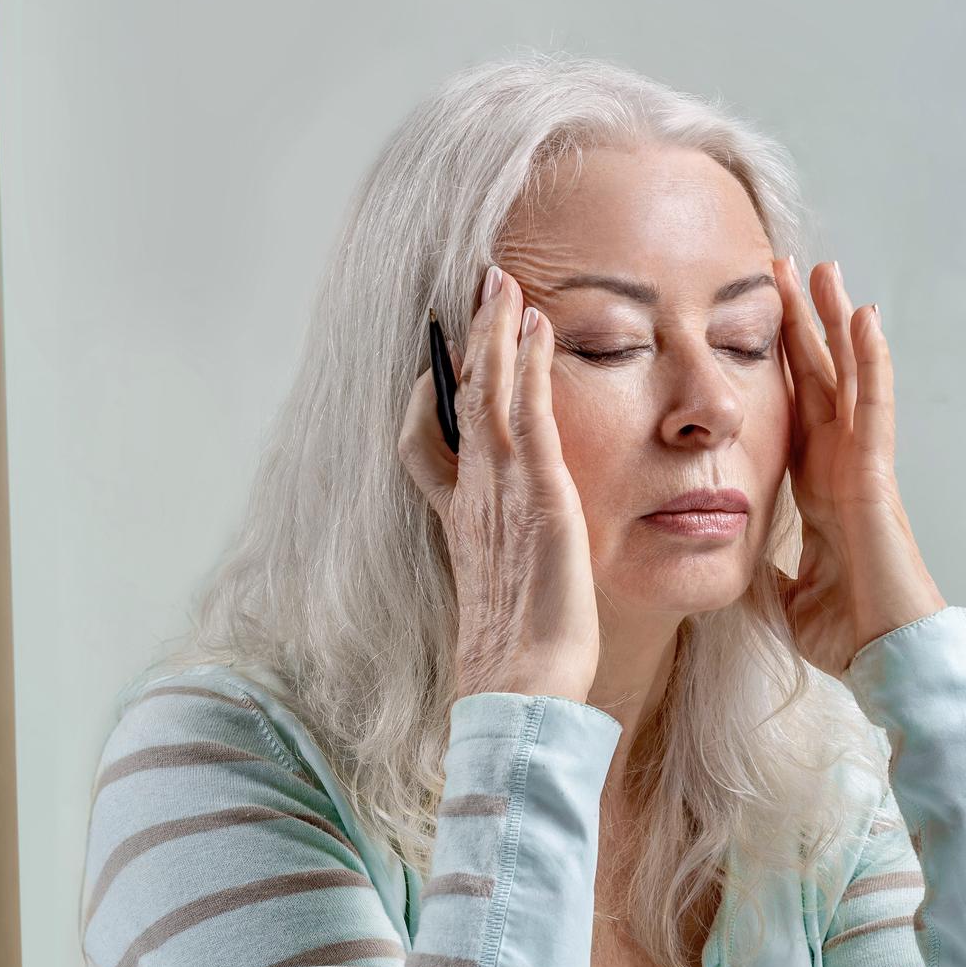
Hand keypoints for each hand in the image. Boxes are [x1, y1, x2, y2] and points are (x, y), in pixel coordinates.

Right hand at [399, 265, 600, 704]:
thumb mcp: (502, 598)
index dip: (431, 399)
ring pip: (487, 390)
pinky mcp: (538, 494)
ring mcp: (500, 491)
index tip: (442, 365)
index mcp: (459, 522)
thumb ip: (502, 565)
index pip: (427, 446)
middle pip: (457, 399)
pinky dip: (528, 362)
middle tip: (478, 288)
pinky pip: (528, 411)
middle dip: (467, 339)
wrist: (518, 685)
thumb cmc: (520, 658)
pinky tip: (536, 324)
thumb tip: (517, 564)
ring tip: (501, 281)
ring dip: (494, 329)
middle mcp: (471, 497)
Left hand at [770, 256, 946, 677]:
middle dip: (803, 324)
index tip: (759, 321)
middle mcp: (841, 465)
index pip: (794, 410)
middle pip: (820, 379)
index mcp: (818, 489)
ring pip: (849, 377)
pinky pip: (872, 406)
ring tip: (824, 270)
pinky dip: (869, 360)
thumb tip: (733, 562)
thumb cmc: (848, 633)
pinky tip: (863, 315)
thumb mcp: (785, 594)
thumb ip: (765, 568)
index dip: (779, 366)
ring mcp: (862, 465)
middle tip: (787, 268)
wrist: (885, 657)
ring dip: (837, 323)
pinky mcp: (876, 474)